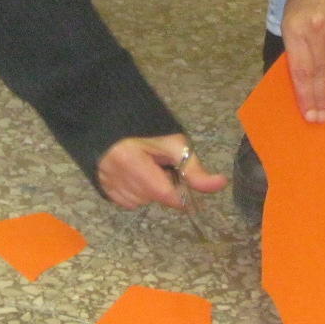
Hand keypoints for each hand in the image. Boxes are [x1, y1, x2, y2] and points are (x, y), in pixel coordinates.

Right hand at [96, 134, 227, 209]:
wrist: (111, 122)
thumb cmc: (146, 129)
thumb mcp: (173, 144)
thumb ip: (195, 170)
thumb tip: (221, 184)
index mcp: (132, 162)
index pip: (164, 194)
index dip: (179, 193)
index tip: (181, 180)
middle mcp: (115, 177)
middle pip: (154, 198)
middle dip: (163, 185)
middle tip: (160, 164)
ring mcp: (107, 184)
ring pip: (142, 201)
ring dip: (149, 190)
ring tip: (145, 167)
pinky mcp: (103, 188)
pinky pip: (129, 201)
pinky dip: (137, 192)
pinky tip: (135, 174)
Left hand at [281, 0, 324, 122]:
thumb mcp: (292, 10)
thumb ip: (295, 40)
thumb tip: (299, 72)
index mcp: (295, 25)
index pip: (300, 68)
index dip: (304, 94)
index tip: (307, 112)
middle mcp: (317, 29)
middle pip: (317, 72)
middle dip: (317, 98)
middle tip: (319, 119)